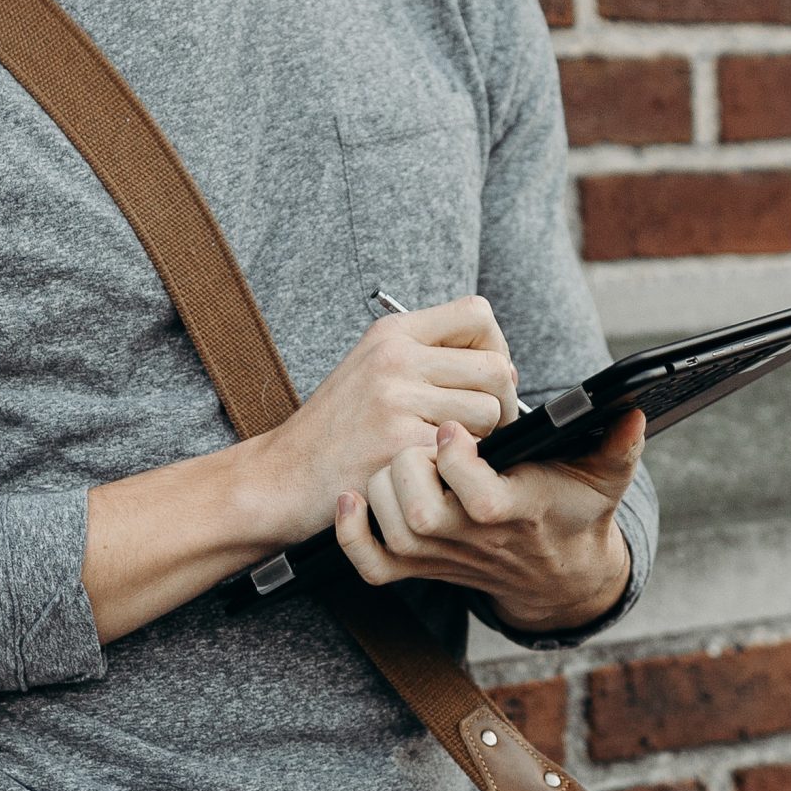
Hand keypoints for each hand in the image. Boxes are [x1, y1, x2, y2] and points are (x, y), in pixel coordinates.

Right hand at [245, 295, 524, 540]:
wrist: (283, 476)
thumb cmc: (339, 430)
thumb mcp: (375, 370)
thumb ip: (433, 359)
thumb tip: (508, 369)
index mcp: (392, 334)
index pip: (477, 314)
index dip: (496, 347)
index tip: (482, 381)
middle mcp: (394, 358)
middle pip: (497, 368)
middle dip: (502, 403)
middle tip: (480, 428)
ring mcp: (396, 400)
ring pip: (489, 412)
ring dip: (482, 439)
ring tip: (449, 450)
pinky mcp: (399, 444)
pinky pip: (466, 451)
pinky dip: (459, 467)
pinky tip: (432, 473)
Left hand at [332, 408, 645, 632]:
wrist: (557, 571)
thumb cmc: (575, 510)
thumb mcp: (605, 476)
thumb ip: (619, 445)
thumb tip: (634, 411)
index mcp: (518, 512)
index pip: (478, 500)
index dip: (458, 460)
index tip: (457, 425)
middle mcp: (475, 539)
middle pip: (421, 516)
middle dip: (411, 467)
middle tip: (422, 440)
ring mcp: (443, 557)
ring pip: (393, 530)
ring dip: (382, 488)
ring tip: (401, 456)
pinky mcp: (420, 567)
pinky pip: (372, 565)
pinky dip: (352, 535)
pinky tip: (353, 497)